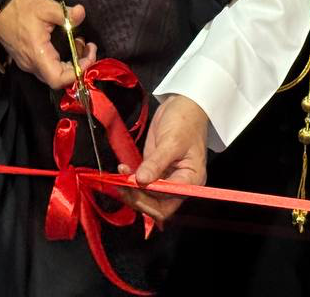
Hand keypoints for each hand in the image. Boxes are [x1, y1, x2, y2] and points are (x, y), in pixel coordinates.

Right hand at [0, 0, 96, 88]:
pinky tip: (66, 41)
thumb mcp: (46, 6)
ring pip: (52, 72)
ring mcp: (26, 62)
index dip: (78, 72)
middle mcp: (30, 64)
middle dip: (77, 65)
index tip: (89, 55)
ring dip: (69, 61)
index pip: (58, 79)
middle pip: (58, 78)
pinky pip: (46, 65)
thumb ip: (66, 14)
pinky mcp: (25, 57)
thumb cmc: (20, 5)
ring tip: (78, 40)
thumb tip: (81, 13)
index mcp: (37, 54)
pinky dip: (60, 58)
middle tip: (87, 47)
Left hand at [118, 94, 208, 223]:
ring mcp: (166, 178)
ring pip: (145, 196)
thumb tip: (140, 180)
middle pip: (155, 205)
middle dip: (136, 197)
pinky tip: (122, 168)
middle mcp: (179, 185)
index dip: (148, 201)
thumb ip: (156, 163)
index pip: (167, 205)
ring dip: (130, 190)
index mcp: (190, 181)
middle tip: (121, 183)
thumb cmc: (185, 122)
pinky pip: (141, 182)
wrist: (184, 104)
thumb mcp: (172, 142)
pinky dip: (130, 179)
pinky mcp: (155, 169)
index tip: (132, 186)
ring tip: (119, 174)